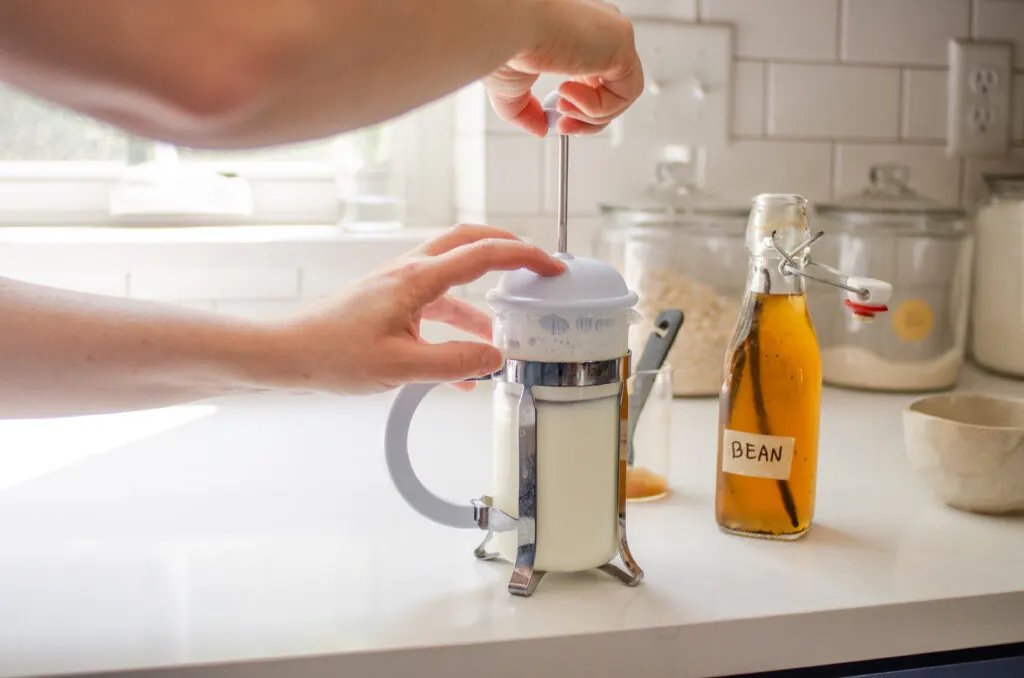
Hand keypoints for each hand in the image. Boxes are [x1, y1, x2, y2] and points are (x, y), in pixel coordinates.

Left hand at [274, 225, 565, 395]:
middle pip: (468, 242)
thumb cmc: (333, 355)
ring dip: (482, 301)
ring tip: (505, 332)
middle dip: (507, 249)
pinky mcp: (390, 302)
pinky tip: (462, 369)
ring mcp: (398, 285)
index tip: (553, 268)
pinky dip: (457, 327)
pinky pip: (435, 307)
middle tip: (537, 265)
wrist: (287, 354)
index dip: (524, 258)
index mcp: (416, 278)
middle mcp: (409, 272)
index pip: (482, 254)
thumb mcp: (401, 367)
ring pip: (453, 279)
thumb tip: (496, 358)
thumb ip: (453, 363)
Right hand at [484, 0, 643, 136]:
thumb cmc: (507, 41)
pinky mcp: (622, 44)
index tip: (556, 120)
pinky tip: (569, 93)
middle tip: (562, 125)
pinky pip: (626, 93)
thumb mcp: (512, 88)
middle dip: (586, 119)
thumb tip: (540, 129)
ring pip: (621, 95)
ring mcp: (611, 36)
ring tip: (562, 105)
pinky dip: (597, 107)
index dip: (579, 108)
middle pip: (611, 89)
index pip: (594, 78)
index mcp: (575, 37)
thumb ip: (527, 110)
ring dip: (589, 115)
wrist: (509, 26)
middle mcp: (597, 32)